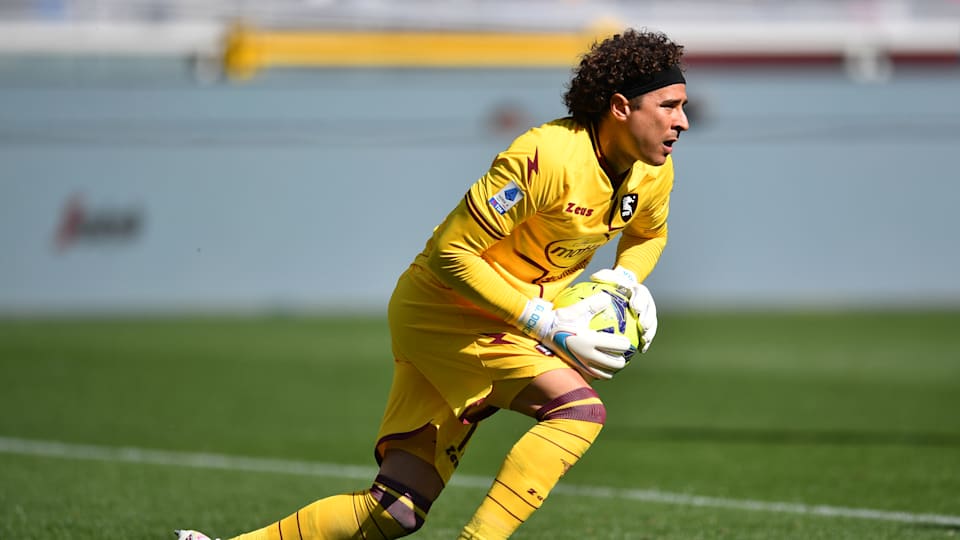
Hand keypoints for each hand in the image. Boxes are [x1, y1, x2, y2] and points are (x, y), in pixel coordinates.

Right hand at [516, 295, 632, 379]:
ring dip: (613, 368)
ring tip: (616, 361)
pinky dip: (602, 373)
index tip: (627, 340)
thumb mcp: (576, 309)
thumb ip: (593, 304)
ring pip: (607, 373)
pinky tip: (604, 368)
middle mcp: (588, 355)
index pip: (617, 346)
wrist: (542, 332)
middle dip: (623, 358)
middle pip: (615, 363)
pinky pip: (595, 375)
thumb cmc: (560, 318)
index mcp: (590, 340)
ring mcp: (583, 364)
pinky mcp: (577, 368)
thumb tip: (608, 297)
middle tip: (624, 353)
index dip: (626, 344)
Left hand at [590, 266, 657, 352]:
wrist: (620, 290)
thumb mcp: (606, 276)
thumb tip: (594, 276)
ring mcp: (647, 313)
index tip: (636, 308)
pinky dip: (646, 341)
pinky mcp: (645, 324)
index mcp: (638, 290)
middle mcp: (645, 301)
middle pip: (650, 310)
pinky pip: (647, 333)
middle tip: (643, 326)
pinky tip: (642, 350)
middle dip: (649, 318)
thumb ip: (602, 276)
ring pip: (652, 323)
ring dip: (650, 332)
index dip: (641, 300)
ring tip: (644, 340)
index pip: (642, 293)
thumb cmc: (611, 284)